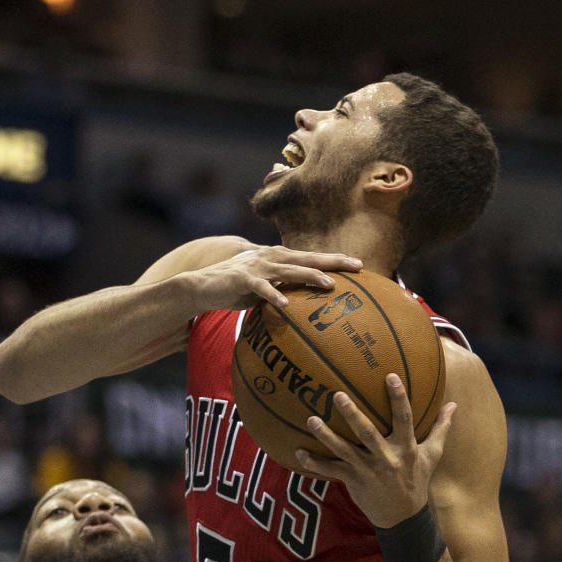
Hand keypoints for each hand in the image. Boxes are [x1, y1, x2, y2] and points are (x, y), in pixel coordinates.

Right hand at [186, 244, 361, 313]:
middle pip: (308, 258)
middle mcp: (272, 257)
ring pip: (289, 270)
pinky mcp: (243, 278)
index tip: (359, 265)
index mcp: (280, 258)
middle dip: (333, 261)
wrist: (203, 285)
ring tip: (328, 284)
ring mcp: (258, 266)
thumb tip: (305, 304)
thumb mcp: (265, 287)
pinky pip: (262, 288)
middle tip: (357, 266)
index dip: (335, 260)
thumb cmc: (237, 288)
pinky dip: (274, 295)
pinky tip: (285, 304)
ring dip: (309, 276)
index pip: (312, 257)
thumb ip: (284, 288)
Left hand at [295, 375, 456, 527]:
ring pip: (344, 451)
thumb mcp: (432, 455)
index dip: (398, 398)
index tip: (390, 376)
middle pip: (367, 433)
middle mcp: (386, 458)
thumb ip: (441, 428)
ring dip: (326, 436)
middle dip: (352, 414)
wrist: (403, 516)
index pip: (404, 418)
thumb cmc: (416, 479)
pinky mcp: (353, 481)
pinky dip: (314, 464)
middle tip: (337, 394)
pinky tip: (297, 453)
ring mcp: (367, 470)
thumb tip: (453, 405)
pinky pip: (330, 472)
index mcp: (406, 448)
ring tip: (311, 420)